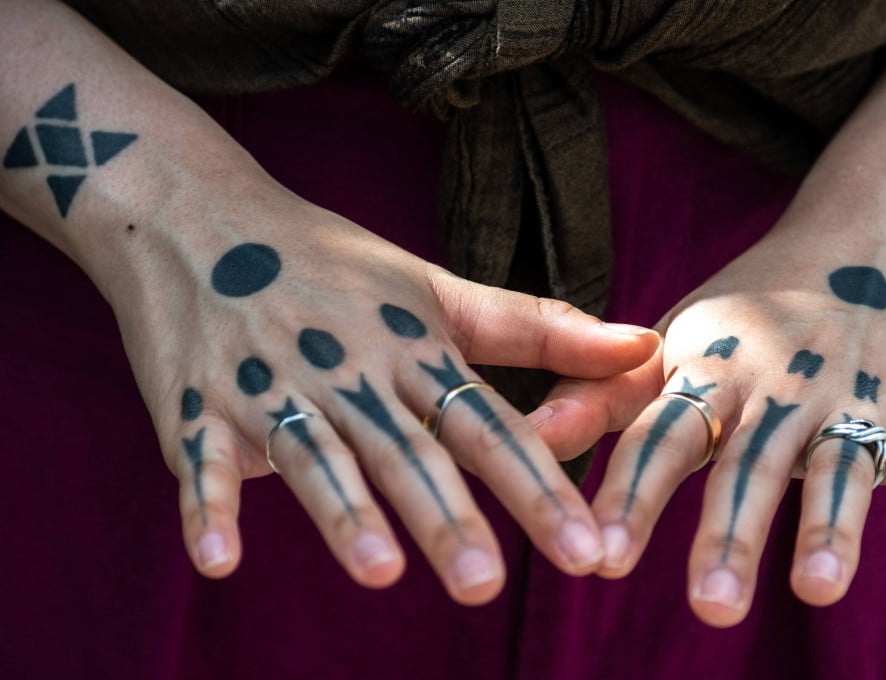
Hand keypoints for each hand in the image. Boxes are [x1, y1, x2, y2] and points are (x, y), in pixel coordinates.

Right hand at [104, 176, 658, 604]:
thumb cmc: (333, 263)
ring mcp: (268, 386)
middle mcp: (348, 370)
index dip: (535, 485)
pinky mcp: (197, 404)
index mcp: (411, 347)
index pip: (484, 424)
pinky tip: (219, 562)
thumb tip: (644, 345)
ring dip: (344, 513)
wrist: (200, 216)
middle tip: (486, 582)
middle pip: (405, 450)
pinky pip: (201, 461)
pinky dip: (207, 509)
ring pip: (313, 455)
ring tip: (380, 571)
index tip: (585, 549)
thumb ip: (539, 328)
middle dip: (446, 516)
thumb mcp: (438, 288)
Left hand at [531, 219, 885, 625]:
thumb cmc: (754, 309)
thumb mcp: (680, 340)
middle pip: (750, 463)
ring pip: (841, 465)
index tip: (601, 558)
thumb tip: (530, 435)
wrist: (871, 235)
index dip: (631, 494)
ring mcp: (857, 394)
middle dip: (730, 532)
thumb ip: (608, 396)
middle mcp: (781, 383)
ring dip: (831, 527)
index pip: (662, 437)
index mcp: (713, 369)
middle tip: (710, 603)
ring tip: (815, 590)